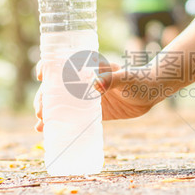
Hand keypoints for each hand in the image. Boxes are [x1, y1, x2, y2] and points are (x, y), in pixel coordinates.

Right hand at [34, 61, 162, 131]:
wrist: (153, 93)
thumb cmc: (140, 79)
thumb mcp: (126, 77)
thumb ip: (112, 79)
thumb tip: (96, 85)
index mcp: (89, 67)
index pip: (62, 63)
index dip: (48, 67)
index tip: (41, 76)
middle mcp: (83, 81)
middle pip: (57, 87)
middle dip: (45, 98)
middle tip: (41, 112)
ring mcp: (87, 97)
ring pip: (61, 103)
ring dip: (48, 113)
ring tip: (40, 125)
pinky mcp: (93, 112)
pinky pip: (73, 117)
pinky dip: (60, 124)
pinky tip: (47, 132)